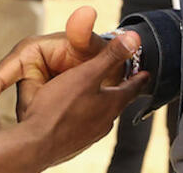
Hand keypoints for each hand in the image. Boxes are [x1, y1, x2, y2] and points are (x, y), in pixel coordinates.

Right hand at [0, 6, 123, 125]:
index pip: (0, 75)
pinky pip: (38, 122)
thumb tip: (86, 12)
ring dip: (51, 117)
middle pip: (21, 103)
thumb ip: (84, 34)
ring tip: (78, 103)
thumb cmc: (92, 52)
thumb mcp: (89, 45)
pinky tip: (67, 121)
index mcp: (27, 53)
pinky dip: (50, 126)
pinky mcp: (36, 108)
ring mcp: (29, 91)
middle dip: (41, 110)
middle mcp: (22, 72)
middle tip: (70, 104)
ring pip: (31, 116)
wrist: (103, 70)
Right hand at [15, 26, 147, 167]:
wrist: (35, 144)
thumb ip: (110, 56)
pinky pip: (84, 125)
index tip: (146, 74)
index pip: (132, 88)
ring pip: (101, 115)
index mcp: (111, 104)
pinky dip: (84, 116)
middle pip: (117, 102)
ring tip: (97, 97)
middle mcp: (104, 122)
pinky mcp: (74, 143)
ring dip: (101, 105)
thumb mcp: (87, 74)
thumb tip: (134, 39)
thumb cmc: (59, 107)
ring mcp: (89, 135)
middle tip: (123, 83)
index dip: (139, 78)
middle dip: (119, 91)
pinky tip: (73, 114)